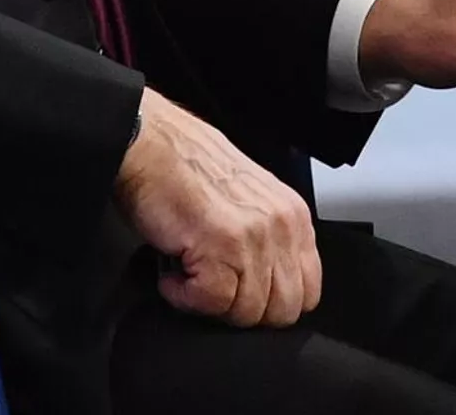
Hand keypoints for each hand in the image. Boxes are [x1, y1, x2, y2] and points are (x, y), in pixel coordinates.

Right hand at [113, 88, 321, 328]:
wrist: (147, 143)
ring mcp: (252, 237)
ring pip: (247, 313)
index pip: (307, 291)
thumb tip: (267, 282)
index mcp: (292, 213)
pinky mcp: (219, 247)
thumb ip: (268, 237)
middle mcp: (279, 224)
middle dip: (243, 309)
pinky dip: (184, 297)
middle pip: (283, 311)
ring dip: (211, 303)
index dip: (270, 300)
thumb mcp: (247, 198)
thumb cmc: (185, 167)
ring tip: (189, 271)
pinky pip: (211, 303)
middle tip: (213, 285)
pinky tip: (172, 272)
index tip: (241, 290)